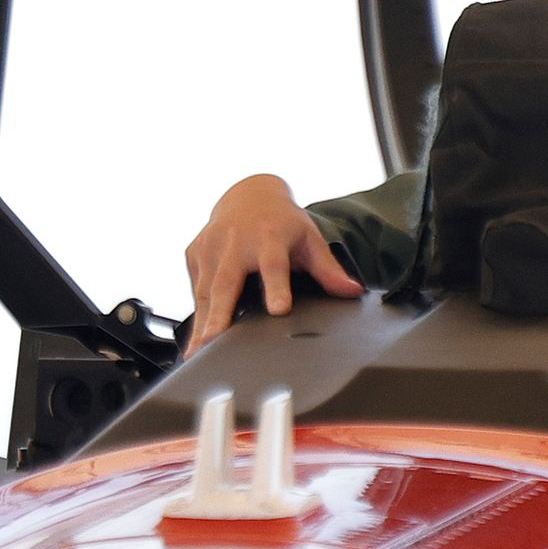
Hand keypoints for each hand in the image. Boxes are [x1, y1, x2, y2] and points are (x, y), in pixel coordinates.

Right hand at [183, 174, 363, 356]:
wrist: (249, 194)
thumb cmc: (282, 221)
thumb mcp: (310, 239)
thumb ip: (328, 269)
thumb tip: (353, 291)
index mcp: (269, 238)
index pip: (274, 265)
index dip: (276, 287)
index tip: (278, 310)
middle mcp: (236, 244)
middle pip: (226, 282)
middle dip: (219, 314)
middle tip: (212, 342)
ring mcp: (210, 249)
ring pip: (205, 291)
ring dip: (201, 324)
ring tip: (197, 354)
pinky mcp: (194, 256)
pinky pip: (196, 290)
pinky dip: (196, 316)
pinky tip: (196, 342)